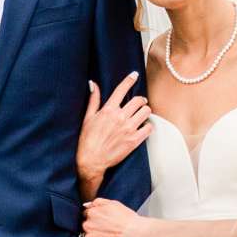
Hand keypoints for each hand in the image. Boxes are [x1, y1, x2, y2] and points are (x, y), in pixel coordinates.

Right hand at [77, 73, 148, 191]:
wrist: (91, 161)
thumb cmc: (87, 139)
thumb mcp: (88, 118)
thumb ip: (93, 100)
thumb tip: (92, 84)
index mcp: (108, 110)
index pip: (121, 89)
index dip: (129, 80)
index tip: (134, 75)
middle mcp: (120, 117)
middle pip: (138, 100)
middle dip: (140, 100)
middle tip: (139, 103)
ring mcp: (128, 129)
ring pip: (146, 112)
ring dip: (145, 111)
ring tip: (141, 115)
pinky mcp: (134, 141)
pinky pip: (149, 128)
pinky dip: (148, 126)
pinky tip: (143, 127)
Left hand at [80, 197, 144, 236]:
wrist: (137, 234)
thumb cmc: (128, 220)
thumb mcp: (114, 204)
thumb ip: (98, 202)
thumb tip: (87, 205)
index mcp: (92, 212)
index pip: (86, 214)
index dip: (95, 218)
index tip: (102, 222)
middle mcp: (88, 224)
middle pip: (86, 226)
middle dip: (94, 228)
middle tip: (106, 231)